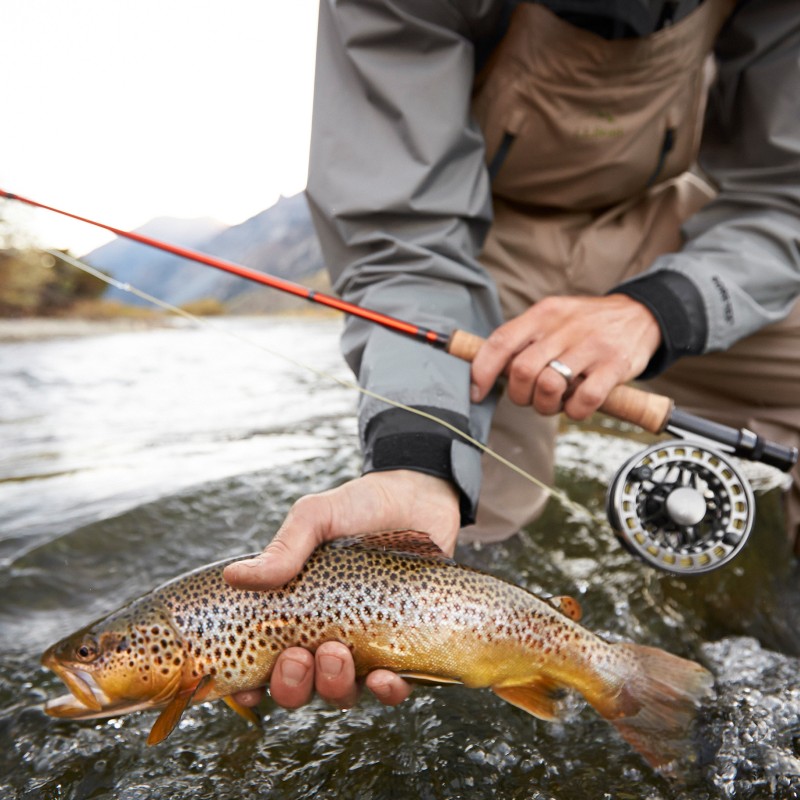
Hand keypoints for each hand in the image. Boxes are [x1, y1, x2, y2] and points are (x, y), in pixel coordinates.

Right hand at [223, 470, 460, 710]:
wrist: (419, 497)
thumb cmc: (360, 507)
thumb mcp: (316, 518)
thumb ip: (284, 548)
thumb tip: (234, 577)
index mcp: (295, 612)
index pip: (264, 663)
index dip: (251, 687)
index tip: (248, 689)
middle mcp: (326, 636)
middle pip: (300, 687)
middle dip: (292, 685)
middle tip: (298, 656)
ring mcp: (366, 645)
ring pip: (342, 693)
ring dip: (334, 685)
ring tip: (337, 653)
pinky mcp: (407, 647)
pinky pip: (396, 688)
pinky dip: (387, 691)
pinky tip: (384, 677)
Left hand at [470, 294, 660, 419]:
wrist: (641, 314)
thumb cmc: (586, 324)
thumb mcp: (552, 317)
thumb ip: (523, 339)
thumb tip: (485, 369)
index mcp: (543, 315)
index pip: (500, 342)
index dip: (482, 371)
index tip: (477, 392)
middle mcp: (564, 328)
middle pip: (521, 371)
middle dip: (520, 395)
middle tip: (532, 398)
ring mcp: (591, 346)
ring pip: (549, 386)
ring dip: (546, 406)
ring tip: (557, 402)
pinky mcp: (615, 366)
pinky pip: (584, 400)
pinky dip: (575, 412)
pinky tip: (578, 406)